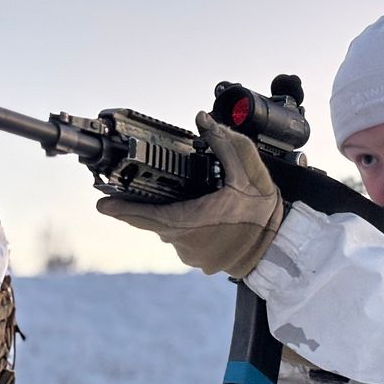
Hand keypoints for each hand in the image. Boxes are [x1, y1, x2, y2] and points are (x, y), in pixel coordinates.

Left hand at [96, 111, 284, 278]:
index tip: (101, 204)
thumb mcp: (249, 172)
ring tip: (197, 200)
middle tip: (152, 187)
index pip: (146, 216)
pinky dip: (189, 228)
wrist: (282, 248)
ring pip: (171, 230)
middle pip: (158, 219)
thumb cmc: (263, 212)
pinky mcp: (201, 263)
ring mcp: (192, 255)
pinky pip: (185, 241)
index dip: (121, 210)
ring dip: (175, 215)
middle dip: (155, 203)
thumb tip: (204, 120)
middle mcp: (186, 242)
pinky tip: (206, 216)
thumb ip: (226, 144)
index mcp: (192, 221)